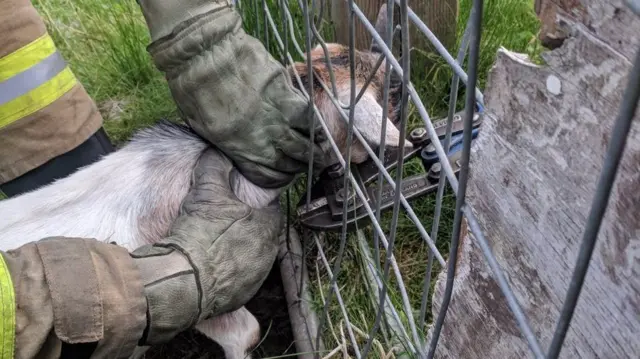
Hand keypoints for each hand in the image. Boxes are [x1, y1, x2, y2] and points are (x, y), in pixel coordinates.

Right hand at [130, 148, 282, 344]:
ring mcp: (256, 277)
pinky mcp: (241, 296)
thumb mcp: (206, 191)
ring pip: (251, 257)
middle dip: (247, 228)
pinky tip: (210, 266)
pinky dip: (228, 272)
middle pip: (261, 234)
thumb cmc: (199, 233)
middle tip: (225, 223)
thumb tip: (218, 151)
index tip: (238, 203)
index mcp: (266, 227)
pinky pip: (239, 279)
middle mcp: (267, 254)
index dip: (254, 204)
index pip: (270, 210)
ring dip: (238, 251)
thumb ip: (215, 167)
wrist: (183, 280)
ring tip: (215, 245)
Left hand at [138, 0, 325, 188]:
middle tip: (309, 163)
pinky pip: (308, 115)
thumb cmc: (195, 89)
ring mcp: (277, 117)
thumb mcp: (204, 127)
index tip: (287, 176)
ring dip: (315, 148)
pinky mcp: (286, 94)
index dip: (280, 178)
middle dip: (302, 165)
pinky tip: (320, 128)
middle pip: (291, 161)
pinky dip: (316, 124)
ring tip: (320, 150)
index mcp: (239, 149)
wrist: (206, 56)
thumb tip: (241, 145)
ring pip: (305, 141)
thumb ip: (227, 140)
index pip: (267, 175)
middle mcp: (262, 138)